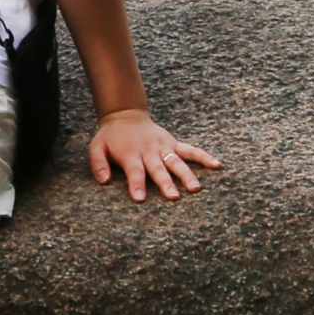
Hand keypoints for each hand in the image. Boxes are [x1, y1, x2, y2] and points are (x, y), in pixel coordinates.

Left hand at [83, 107, 222, 202]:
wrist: (125, 115)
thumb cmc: (110, 137)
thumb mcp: (96, 147)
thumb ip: (98, 164)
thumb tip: (104, 181)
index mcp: (131, 154)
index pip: (135, 172)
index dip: (137, 185)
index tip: (140, 199)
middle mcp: (149, 151)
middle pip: (159, 169)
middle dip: (166, 183)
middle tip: (174, 197)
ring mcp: (164, 146)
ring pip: (177, 162)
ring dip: (186, 174)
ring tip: (195, 188)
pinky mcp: (173, 143)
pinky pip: (191, 150)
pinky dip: (204, 156)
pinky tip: (217, 165)